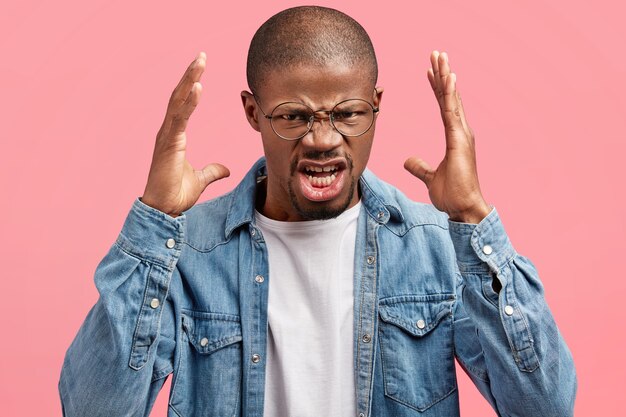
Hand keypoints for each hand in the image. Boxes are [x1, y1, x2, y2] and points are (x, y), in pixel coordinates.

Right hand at [141, 52, 229, 216]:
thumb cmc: (175, 195)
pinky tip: (198, 86)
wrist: (163, 211)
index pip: (184, 104)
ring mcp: (167, 136)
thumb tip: (226, 169)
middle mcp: (168, 131)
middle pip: (180, 96)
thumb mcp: (200, 179)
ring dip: (189, 80)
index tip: (201, 68)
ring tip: (200, 61)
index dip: (191, 86)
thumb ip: (212, 171)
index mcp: (175, 136)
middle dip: (191, 75)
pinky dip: (189, 101)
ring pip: (178, 101)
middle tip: (202, 55)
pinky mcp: (169, 143)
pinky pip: (179, 117)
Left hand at [404, 51, 490, 223]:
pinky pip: (452, 112)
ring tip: (440, 56)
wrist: (464, 209)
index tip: (431, 71)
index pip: (444, 106)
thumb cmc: (452, 195)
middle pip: (449, 97)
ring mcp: (462, 134)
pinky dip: (450, 93)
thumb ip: (420, 167)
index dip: (438, 88)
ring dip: (446, 76)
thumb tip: (407, 160)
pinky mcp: (459, 140)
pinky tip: (448, 76)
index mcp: (455, 137)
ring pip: (452, 99)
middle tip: (436, 53)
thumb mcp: (430, 178)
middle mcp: (461, 131)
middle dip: (442, 74)